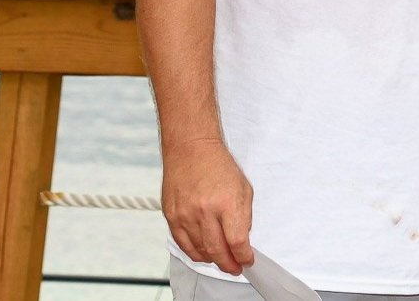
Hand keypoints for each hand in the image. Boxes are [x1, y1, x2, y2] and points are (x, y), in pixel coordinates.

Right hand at [161, 138, 254, 274]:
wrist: (191, 150)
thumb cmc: (219, 166)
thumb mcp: (244, 188)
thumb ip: (244, 216)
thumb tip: (241, 240)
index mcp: (227, 203)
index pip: (237, 241)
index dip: (244, 256)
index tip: (247, 260)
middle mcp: (205, 211)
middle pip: (218, 251)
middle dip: (229, 264)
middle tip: (235, 268)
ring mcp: (185, 215)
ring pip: (199, 251)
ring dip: (212, 260)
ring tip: (221, 260)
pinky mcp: (171, 216)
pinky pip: (183, 244)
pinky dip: (194, 253)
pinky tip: (203, 254)